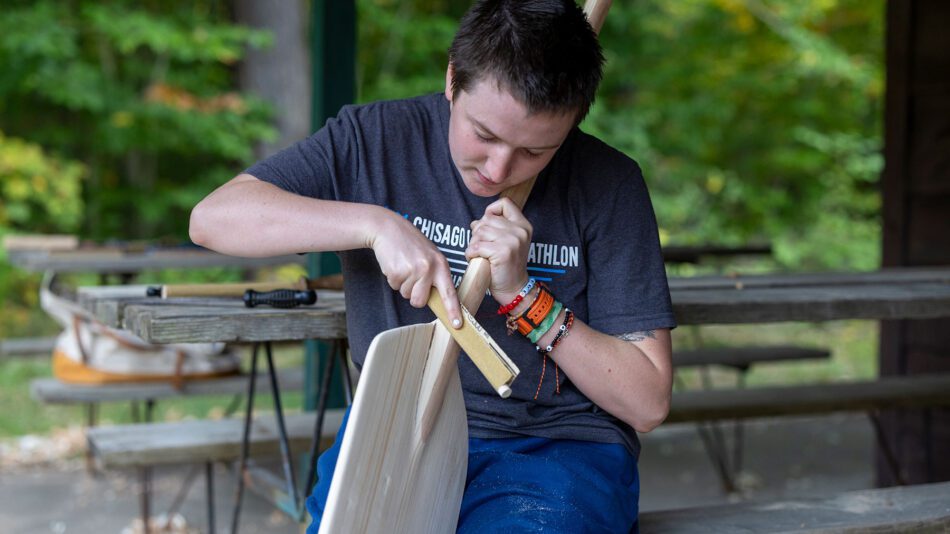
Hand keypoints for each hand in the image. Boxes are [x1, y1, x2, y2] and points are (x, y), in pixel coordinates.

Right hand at [370, 211, 461, 327]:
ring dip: (402, 284)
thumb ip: (435, 275)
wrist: (388, 228)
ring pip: (406, 295)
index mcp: (441, 264)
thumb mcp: (430, 256)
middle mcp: (429, 268)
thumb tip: (438, 299)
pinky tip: (395, 264)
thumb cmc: (410, 244)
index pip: (450, 292)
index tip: (458, 325)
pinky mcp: (397, 271)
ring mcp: (413, 270)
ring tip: (404, 266)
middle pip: (420, 301)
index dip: (453, 310)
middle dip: (413, 295)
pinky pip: (394, 286)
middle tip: (412, 278)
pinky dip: (393, 278)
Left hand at [465, 198, 531, 304]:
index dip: (491, 211)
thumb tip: (475, 222)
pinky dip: (471, 253)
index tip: (489, 227)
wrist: (514, 288)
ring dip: (473, 244)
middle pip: (487, 218)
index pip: (505, 203)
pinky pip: (476, 246)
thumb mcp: (507, 241)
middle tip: (482, 247)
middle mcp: (520, 230)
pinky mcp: (502, 252)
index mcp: (523, 225)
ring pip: (479, 231)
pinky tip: (477, 260)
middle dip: (478, 232)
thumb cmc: (506, 265)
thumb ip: (495, 227)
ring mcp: (512, 241)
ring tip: (480, 254)